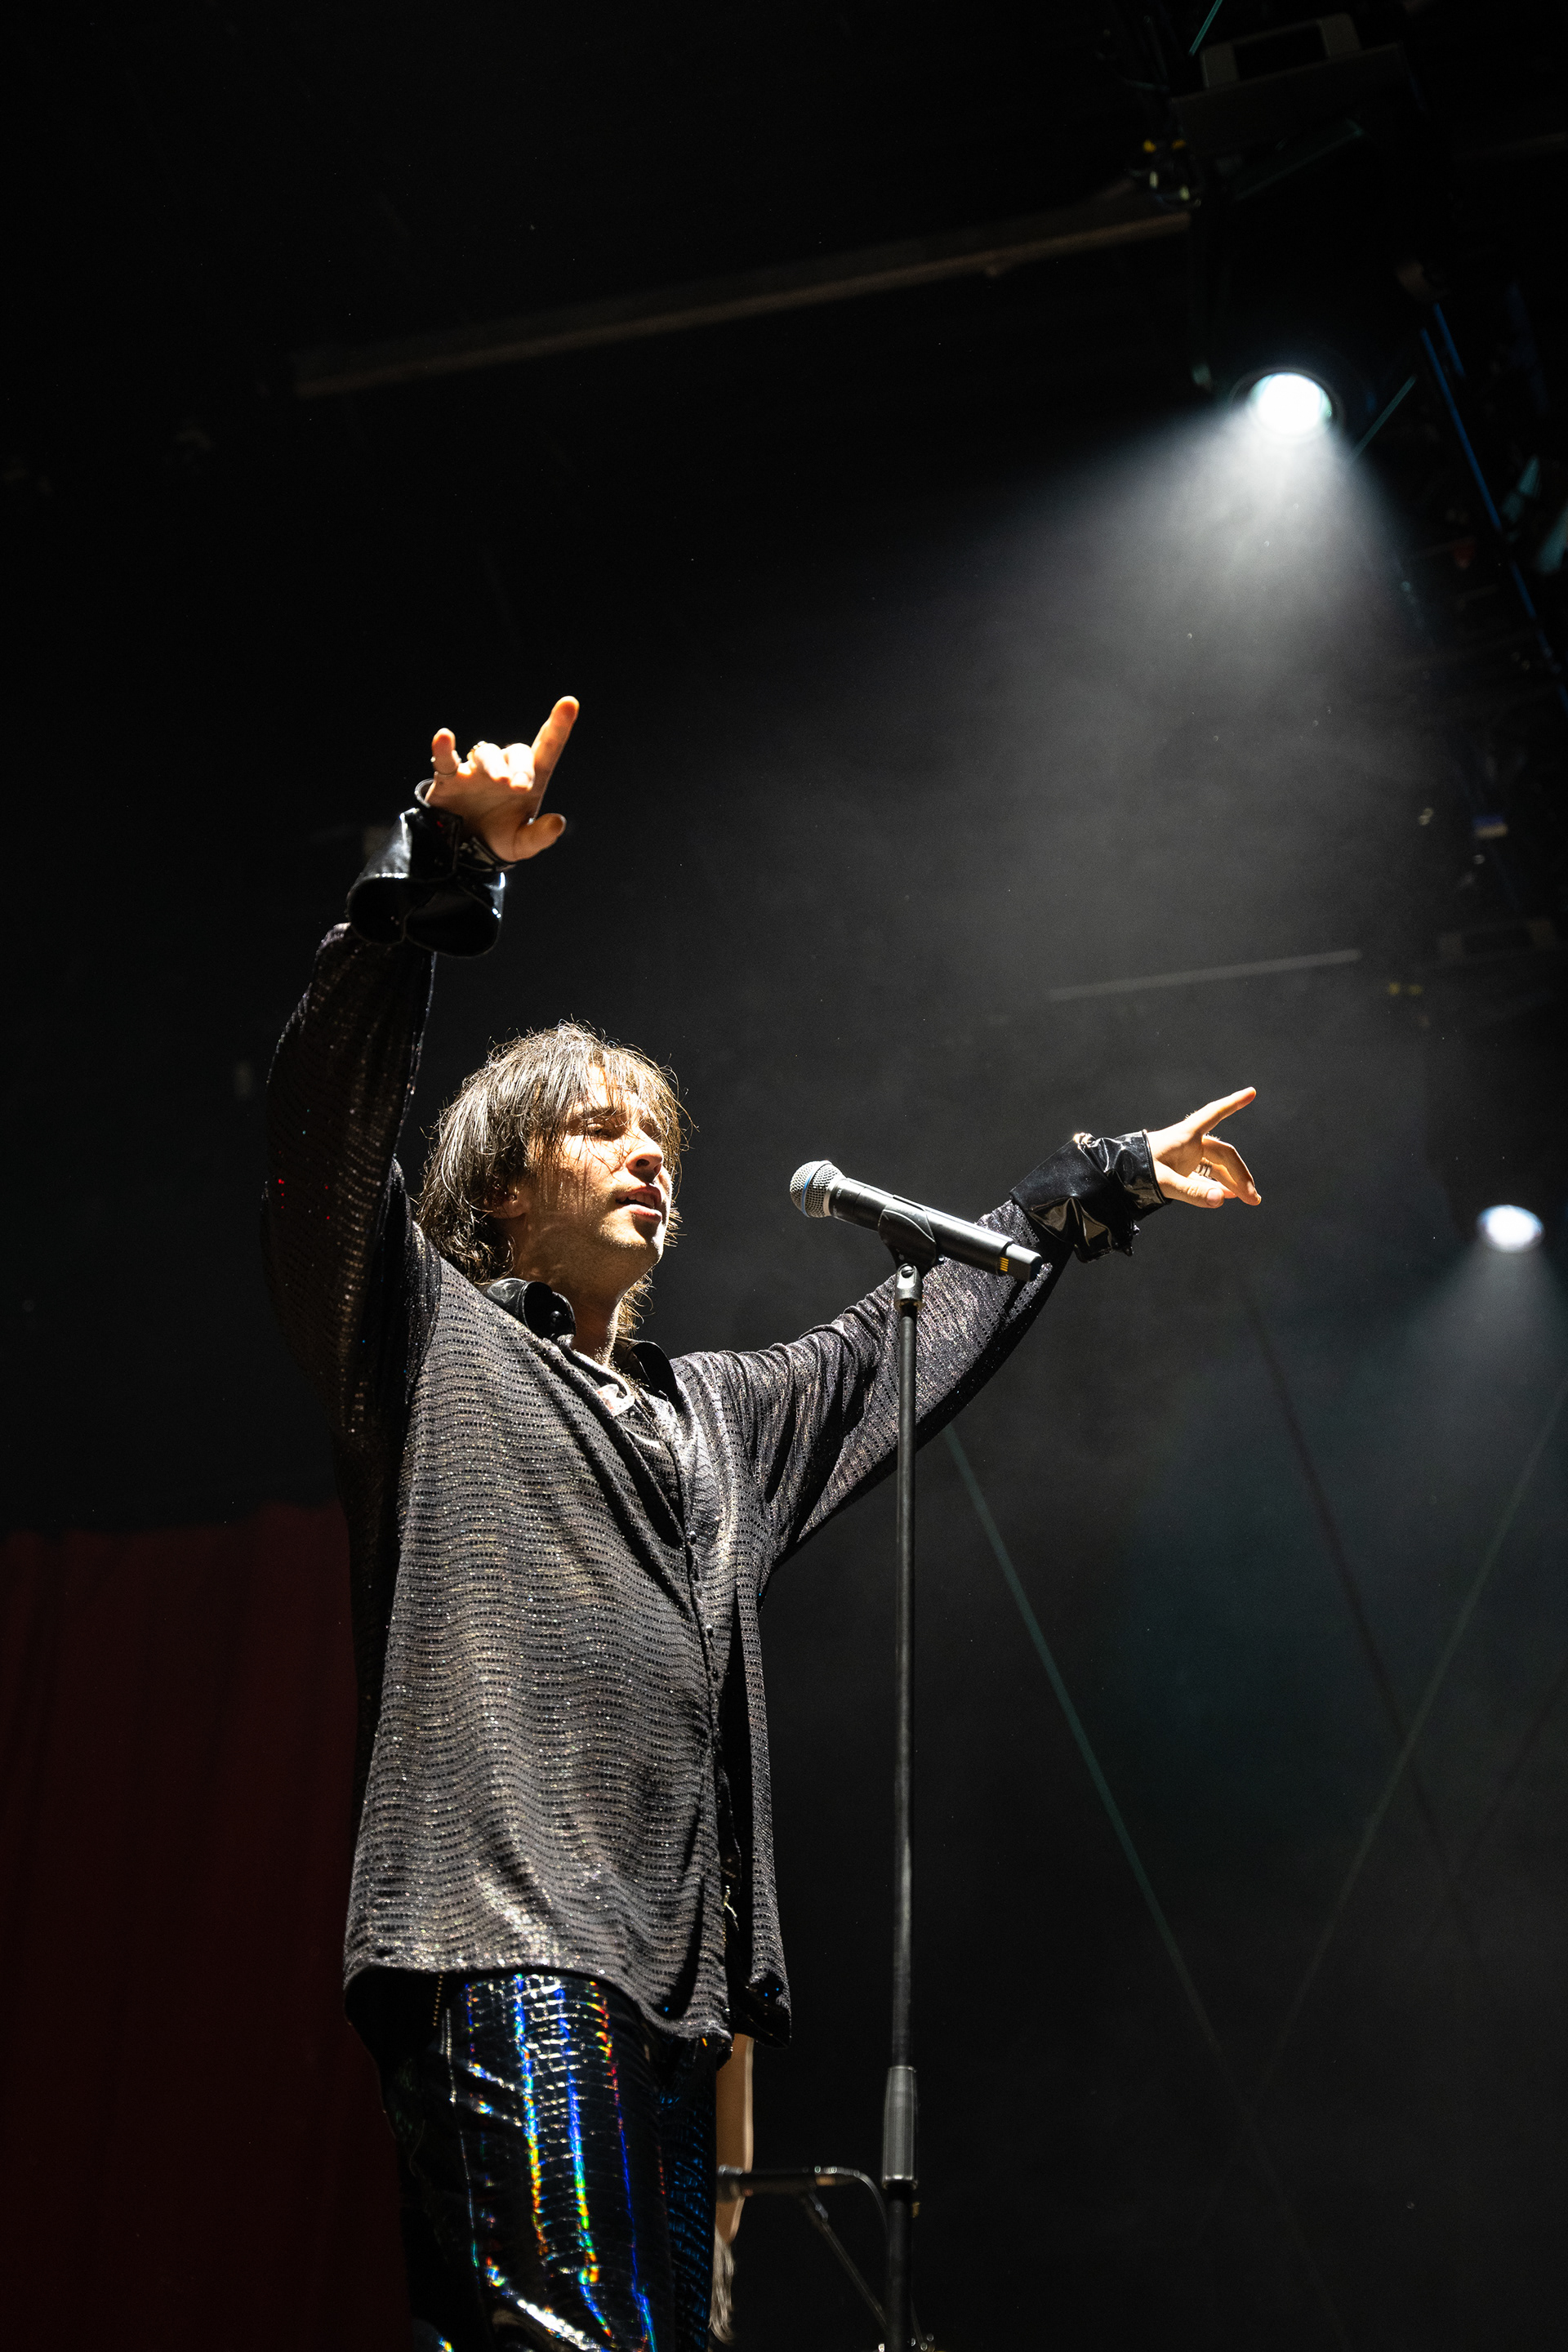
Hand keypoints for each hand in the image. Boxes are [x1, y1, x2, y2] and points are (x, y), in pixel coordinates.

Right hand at [425, 697, 578, 862]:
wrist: (460, 850)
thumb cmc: (496, 838)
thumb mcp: (520, 845)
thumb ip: (539, 837)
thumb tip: (557, 822)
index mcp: (527, 781)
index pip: (547, 749)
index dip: (559, 727)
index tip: (569, 703)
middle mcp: (503, 770)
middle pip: (517, 752)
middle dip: (522, 767)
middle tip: (520, 787)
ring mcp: (476, 771)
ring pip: (486, 753)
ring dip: (493, 764)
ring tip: (500, 781)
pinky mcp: (449, 778)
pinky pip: (446, 759)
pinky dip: (443, 748)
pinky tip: (444, 736)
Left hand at [1146, 1089, 1259, 1208]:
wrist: (1112, 1178)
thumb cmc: (1134, 1172)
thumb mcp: (1164, 1182)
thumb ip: (1193, 1192)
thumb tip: (1221, 1199)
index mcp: (1185, 1136)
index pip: (1214, 1114)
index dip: (1233, 1104)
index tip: (1251, 1092)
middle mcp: (1188, 1144)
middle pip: (1224, 1154)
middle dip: (1241, 1175)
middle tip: (1254, 1198)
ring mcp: (1185, 1158)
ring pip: (1216, 1168)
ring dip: (1232, 1183)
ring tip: (1248, 1200)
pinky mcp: (1179, 1172)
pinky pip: (1204, 1178)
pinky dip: (1217, 1186)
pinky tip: (1228, 1196)